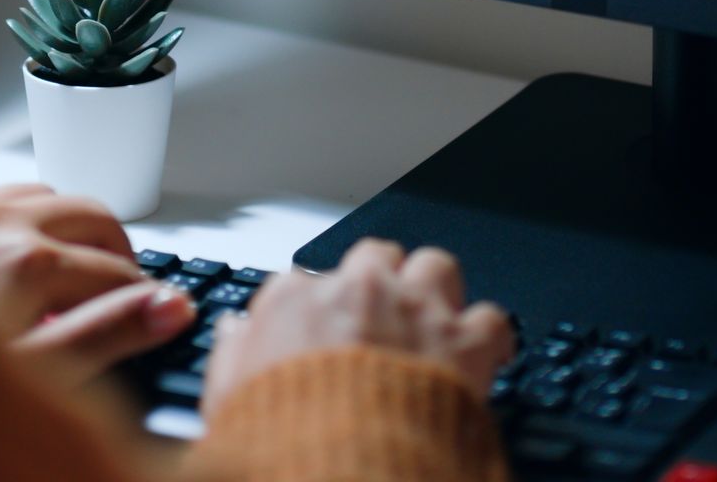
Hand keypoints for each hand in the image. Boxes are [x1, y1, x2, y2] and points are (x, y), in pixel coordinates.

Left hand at [0, 184, 195, 380]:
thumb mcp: (30, 377)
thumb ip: (107, 336)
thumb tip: (170, 307)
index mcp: (27, 263)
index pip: (117, 270)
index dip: (145, 295)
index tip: (152, 310)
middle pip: (88, 213)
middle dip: (115, 247)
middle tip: (121, 282)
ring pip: (37, 192)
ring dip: (63, 223)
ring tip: (67, 266)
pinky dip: (6, 213)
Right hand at [202, 239, 513, 411]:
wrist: (343, 472)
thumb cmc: (285, 440)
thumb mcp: (226, 401)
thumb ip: (231, 356)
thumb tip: (234, 333)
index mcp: (295, 300)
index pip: (305, 281)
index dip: (317, 309)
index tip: (322, 329)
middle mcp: (358, 290)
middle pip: (374, 256)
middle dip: (380, 280)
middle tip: (382, 315)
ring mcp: (414, 309)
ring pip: (434, 265)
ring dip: (435, 289)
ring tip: (435, 318)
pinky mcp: (462, 340)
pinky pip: (490, 317)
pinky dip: (489, 335)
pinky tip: (486, 353)